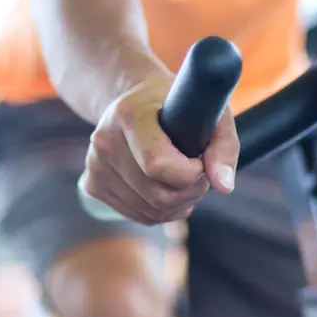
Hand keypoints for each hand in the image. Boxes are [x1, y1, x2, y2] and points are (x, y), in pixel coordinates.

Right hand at [81, 75, 239, 224]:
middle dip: (189, 192)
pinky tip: (164, 187)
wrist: (133, 100)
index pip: (157, 165)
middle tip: (198, 172)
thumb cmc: (176, 105)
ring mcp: (95, 165)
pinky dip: (161, 211)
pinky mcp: (92, 185)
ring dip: (178, 204)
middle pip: (157, 196)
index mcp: (129, 115)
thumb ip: (223, 145)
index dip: (190, 174)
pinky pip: (139, 216)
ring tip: (183, 178)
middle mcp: (104, 141)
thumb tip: (223, 186)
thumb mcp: (208, 112)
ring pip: (151, 212)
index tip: (200, 161)